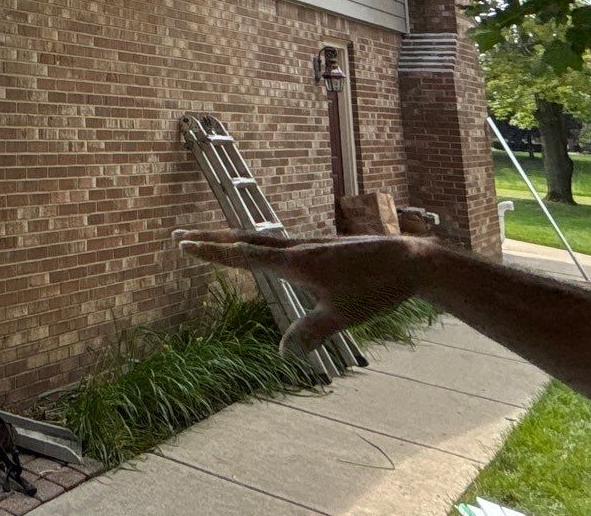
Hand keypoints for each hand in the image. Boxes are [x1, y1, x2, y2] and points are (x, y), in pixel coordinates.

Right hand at [172, 230, 436, 354]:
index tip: (184, 243)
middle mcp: (298, 247)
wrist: (410, 261)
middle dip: (212, 240)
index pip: (244, 254)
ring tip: (212, 240)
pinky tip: (261, 249)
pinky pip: (278, 241)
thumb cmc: (376, 288)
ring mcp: (310, 244)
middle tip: (181, 236)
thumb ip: (312, 333)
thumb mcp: (344, 316)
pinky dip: (257, 241)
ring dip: (233, 238)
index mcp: (296, 261)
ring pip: (262, 238)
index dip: (212, 251)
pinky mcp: (322, 247)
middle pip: (245, 240)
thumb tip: (286, 354)